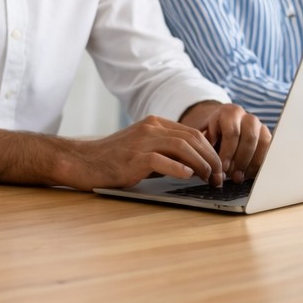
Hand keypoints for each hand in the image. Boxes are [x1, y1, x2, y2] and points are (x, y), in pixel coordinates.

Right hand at [61, 115, 225, 190]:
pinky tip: (188, 177)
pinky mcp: (134, 158)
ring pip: (183, 147)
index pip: (192, 133)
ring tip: (209, 179)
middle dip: (211, 158)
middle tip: (220, 176)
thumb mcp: (142, 148)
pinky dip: (180, 169)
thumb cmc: (112, 159)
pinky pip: (164, 160)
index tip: (218, 167)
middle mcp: (150, 128)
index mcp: (154, 123)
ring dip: (201, 165)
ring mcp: (142, 141)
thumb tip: (194, 166)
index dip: (210, 150)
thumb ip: (165, 152)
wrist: (82, 161)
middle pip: (193, 138)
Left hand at [179, 102, 270, 182]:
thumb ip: (204, 145)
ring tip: (240, 178)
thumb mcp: (203, 135)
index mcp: (229, 112)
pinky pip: (269, 149)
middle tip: (232, 176)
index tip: (222, 168)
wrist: (222, 126)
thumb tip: (204, 164)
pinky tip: (249, 174)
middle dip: (241, 160)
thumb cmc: (211, 133)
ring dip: (252, 163)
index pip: (232, 132)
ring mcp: (259, 125)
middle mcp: (246, 116)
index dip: (228, 152)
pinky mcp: (267, 135)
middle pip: (249, 138)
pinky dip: (260, 163)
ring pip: (262, 143)